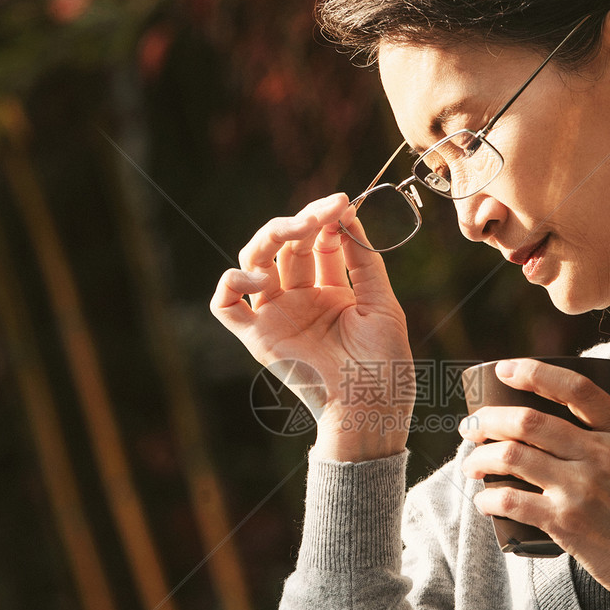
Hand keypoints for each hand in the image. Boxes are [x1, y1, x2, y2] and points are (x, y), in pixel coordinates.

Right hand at [210, 193, 414, 460]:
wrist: (371, 406)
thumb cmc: (384, 364)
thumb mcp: (382, 302)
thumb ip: (363, 259)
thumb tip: (347, 214)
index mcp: (331, 291)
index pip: (319, 240)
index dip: (327, 218)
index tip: (343, 203)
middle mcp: (299, 299)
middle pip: (285, 244)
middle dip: (303, 220)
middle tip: (324, 211)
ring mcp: (276, 316)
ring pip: (253, 261)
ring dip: (271, 236)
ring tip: (300, 229)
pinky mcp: (257, 337)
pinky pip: (225, 304)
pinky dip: (232, 282)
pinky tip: (262, 278)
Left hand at [460, 358, 609, 609]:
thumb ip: (606, 431)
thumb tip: (549, 408)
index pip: (575, 388)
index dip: (533, 372)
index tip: (503, 368)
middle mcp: (604, 455)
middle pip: (529, 421)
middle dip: (488, 420)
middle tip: (470, 427)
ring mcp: (583, 489)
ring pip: (512, 456)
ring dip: (480, 457)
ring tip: (470, 464)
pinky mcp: (566, 523)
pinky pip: (511, 500)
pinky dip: (488, 499)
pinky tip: (483, 501)